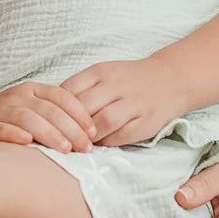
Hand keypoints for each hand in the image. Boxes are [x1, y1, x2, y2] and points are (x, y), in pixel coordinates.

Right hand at [0, 82, 96, 151]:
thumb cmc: (6, 119)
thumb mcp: (31, 109)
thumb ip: (55, 116)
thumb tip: (88, 137)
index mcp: (33, 90)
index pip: (63, 97)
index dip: (80, 114)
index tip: (93, 133)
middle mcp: (18, 97)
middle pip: (50, 110)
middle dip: (71, 129)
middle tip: (86, 148)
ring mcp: (0, 110)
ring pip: (28, 118)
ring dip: (49, 133)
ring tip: (65, 149)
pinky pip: (0, 128)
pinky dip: (14, 134)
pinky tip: (27, 143)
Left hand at [59, 59, 186, 147]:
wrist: (169, 80)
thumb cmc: (128, 80)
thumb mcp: (103, 74)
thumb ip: (80, 89)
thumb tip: (51, 113)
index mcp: (101, 72)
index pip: (69, 90)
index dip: (56, 109)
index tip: (49, 122)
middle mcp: (117, 85)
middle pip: (84, 107)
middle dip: (69, 126)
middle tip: (58, 139)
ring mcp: (133, 104)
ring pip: (102, 122)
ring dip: (87, 137)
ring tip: (77, 145)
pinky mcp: (145, 122)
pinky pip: (120, 136)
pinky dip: (105, 143)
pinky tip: (97, 146)